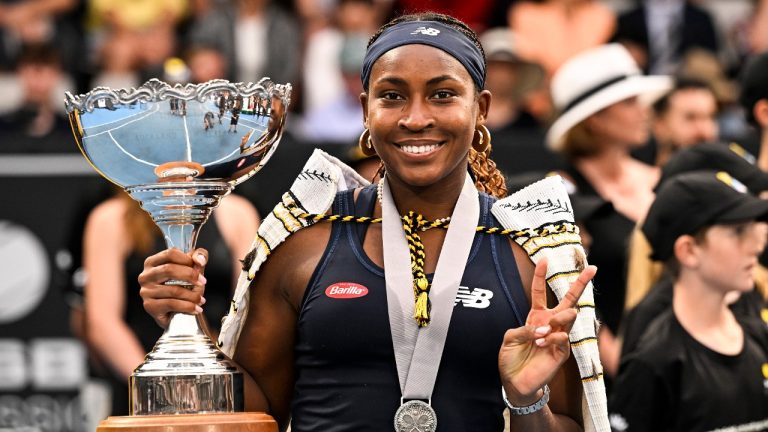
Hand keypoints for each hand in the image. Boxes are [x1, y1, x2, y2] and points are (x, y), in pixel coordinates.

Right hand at [138, 248, 208, 328]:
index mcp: (152, 262)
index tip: (200, 266)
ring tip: (201, 299)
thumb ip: (199, 257)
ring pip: (173, 289)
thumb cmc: (184, 286)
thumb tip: (199, 260)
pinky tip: (196, 308)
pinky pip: (172, 304)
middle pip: (169, 269)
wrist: (178, 313)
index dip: (187, 259)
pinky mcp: (150, 306)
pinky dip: (188, 306)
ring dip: (192, 295)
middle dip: (190, 275)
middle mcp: (145, 276)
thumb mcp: (193, 269)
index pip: (170, 254)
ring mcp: (145, 291)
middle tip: (203, 282)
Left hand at [498, 257, 596, 404]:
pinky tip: (543, 343)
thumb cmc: (511, 359)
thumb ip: (524, 329)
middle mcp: (550, 323)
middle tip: (592, 269)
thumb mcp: (510, 338)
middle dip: (580, 284)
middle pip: (569, 300)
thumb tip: (543, 328)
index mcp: (536, 316)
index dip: (540, 276)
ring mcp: (558, 336)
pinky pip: (563, 338)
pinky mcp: (562, 352)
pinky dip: (554, 337)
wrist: (515, 382)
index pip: (539, 292)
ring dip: (561, 318)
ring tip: (550, 326)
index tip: (544, 259)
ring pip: (569, 317)